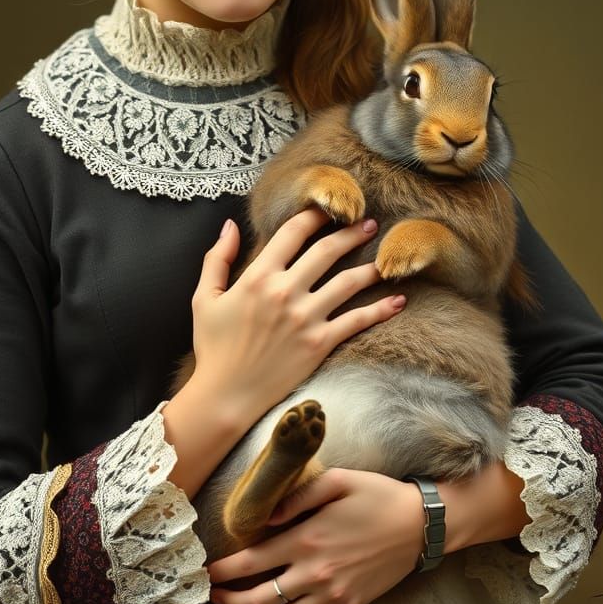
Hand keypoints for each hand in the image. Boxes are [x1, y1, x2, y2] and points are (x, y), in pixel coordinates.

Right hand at [189, 210, 403, 426]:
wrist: (226, 396)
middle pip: (327, 251)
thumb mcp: (204, 297)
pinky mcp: (320, 343)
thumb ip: (217, 259)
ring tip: (387, 257)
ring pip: (348, 283)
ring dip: (371, 267)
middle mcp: (285, 291)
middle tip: (368, 222)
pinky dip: (381, 310)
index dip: (314, 215)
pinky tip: (398, 301)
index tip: (330, 207)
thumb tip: (229, 226)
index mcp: (258, 276)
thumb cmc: (213, 347)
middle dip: (350, 233)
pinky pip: (357, 321)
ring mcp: (306, 318)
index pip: (293, 232)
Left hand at [208, 469, 423, 603]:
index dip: (224, 572)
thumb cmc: (376, 496)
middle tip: (213, 595)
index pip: (251, 563)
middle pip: (259, 601)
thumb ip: (296, 497)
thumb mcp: (336, 480)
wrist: (419, 525)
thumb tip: (265, 517)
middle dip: (229, 602)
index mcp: (307, 539)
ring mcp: (332, 595)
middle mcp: (315, 573)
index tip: (208, 571)